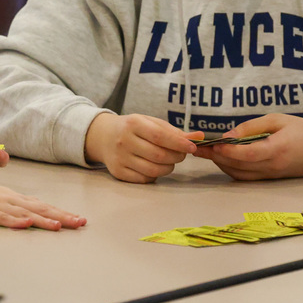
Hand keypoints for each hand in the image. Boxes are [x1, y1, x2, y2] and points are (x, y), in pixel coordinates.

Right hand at [0, 173, 85, 230]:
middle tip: (80, 222)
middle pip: (39, 207)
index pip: (41, 204)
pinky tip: (27, 224)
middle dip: (61, 215)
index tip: (76, 218)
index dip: (59, 211)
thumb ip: (11, 207)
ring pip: (25, 213)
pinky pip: (3, 218)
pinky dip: (16, 221)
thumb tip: (27, 216)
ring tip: (61, 226)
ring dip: (44, 220)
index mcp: (13, 196)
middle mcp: (10, 199)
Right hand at [85, 112, 200, 183]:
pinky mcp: (118, 172)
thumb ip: (174, 131)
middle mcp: (124, 141)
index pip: (159, 136)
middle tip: (181, 154)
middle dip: (177, 157)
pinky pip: (144, 179)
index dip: (178, 143)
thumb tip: (200, 137)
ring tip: (169, 161)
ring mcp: (120, 158)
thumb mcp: (151, 123)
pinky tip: (154, 166)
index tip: (192, 147)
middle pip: (158, 155)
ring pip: (153, 170)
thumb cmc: (133, 128)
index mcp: (133, 124)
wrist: (103, 136)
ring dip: (168, 167)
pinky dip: (155, 175)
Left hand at [191, 114, 302, 179]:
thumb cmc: (300, 129)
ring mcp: (272, 175)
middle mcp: (273, 166)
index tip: (213, 144)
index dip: (229, 151)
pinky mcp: (270, 179)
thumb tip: (228, 136)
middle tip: (199, 148)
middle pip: (240, 167)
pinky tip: (223, 159)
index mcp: (277, 150)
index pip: (248, 155)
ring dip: (222, 165)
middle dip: (217, 158)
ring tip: (207, 152)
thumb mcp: (276, 120)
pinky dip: (232, 169)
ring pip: (240, 175)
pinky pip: (247, 177)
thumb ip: (251, 127)